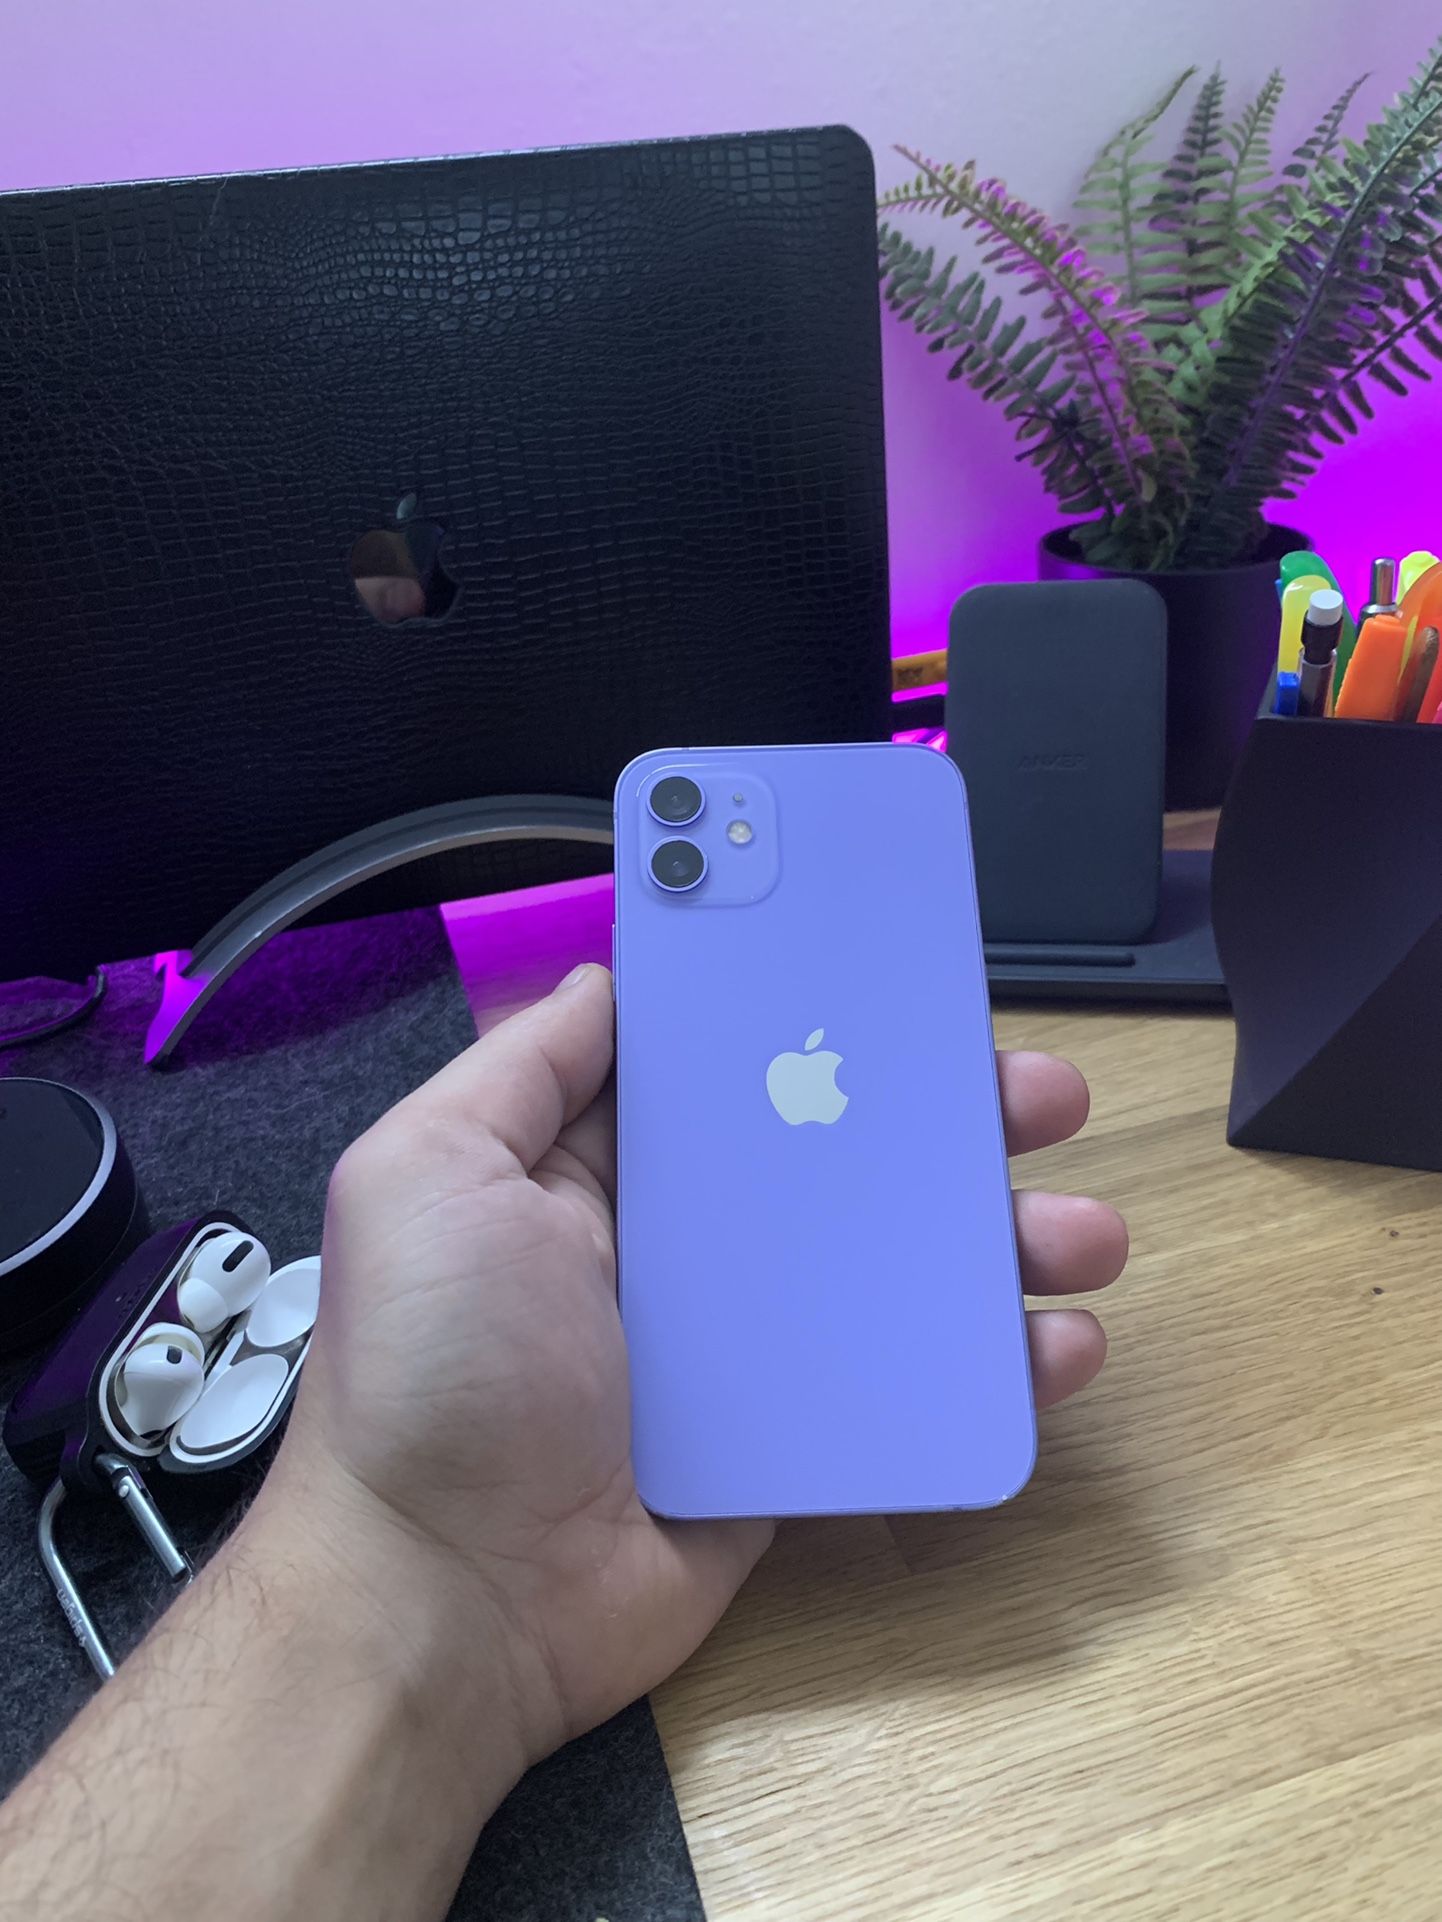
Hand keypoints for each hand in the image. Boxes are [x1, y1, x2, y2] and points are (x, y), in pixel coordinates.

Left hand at [268, 964, 1125, 1767]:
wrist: (451, 1603)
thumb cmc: (432, 1374)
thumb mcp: (431, 1172)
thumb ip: (523, 1066)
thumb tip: (612, 974)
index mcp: (597, 1167)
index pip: (725, 1063)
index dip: (806, 1009)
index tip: (899, 964)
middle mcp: (681, 1242)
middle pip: (835, 1152)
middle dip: (938, 1114)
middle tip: (1032, 1094)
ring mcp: (745, 1345)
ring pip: (892, 1263)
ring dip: (993, 1234)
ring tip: (1076, 1227)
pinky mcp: (793, 1438)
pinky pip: (905, 1382)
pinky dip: (990, 1362)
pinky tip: (1053, 1343)